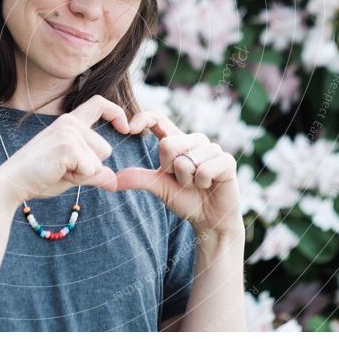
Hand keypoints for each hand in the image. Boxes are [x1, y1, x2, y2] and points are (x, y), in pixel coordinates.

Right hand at [0, 95, 129, 204]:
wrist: (11, 183)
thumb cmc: (39, 177)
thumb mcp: (72, 173)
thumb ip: (94, 172)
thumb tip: (115, 182)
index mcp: (69, 122)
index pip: (99, 104)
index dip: (117, 112)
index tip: (126, 128)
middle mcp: (70, 122)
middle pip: (105, 149)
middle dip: (90, 168)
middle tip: (62, 169)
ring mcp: (69, 132)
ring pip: (99, 161)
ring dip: (83, 174)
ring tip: (59, 170)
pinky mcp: (68, 146)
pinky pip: (91, 169)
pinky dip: (78, 178)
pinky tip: (58, 173)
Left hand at [114, 110, 243, 236]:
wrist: (210, 219)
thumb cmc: (185, 199)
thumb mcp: (159, 187)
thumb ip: (139, 179)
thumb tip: (112, 180)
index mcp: (176, 141)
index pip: (158, 118)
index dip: (143, 118)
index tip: (129, 128)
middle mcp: (194, 140)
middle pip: (168, 144)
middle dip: (169, 169)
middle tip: (182, 180)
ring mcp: (212, 148)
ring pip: (186, 160)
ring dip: (187, 180)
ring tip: (197, 184)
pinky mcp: (227, 161)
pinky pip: (204, 170)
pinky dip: (202, 183)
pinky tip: (209, 186)